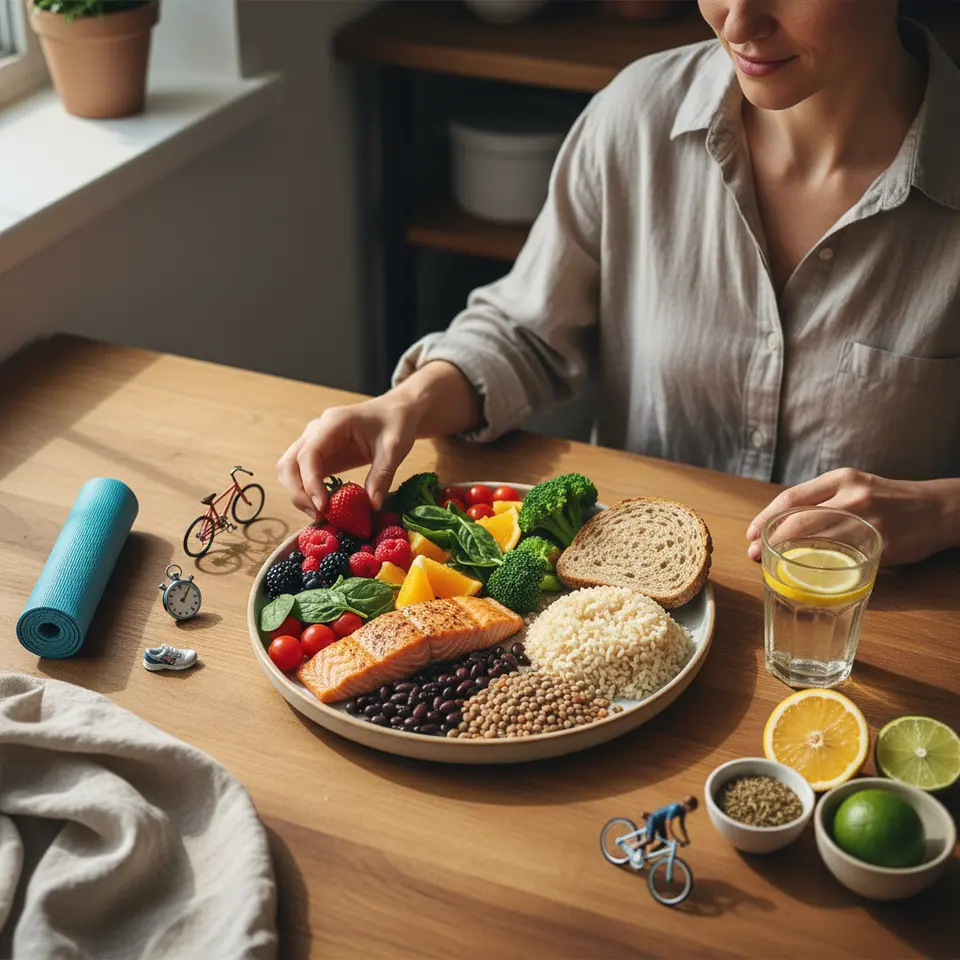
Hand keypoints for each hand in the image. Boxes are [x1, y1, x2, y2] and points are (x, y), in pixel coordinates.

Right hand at [277, 361, 479, 518]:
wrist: (395, 412)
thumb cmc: (395, 424)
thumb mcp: (394, 449)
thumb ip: (382, 475)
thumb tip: (372, 505)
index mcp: (333, 423)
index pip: (309, 454)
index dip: (310, 482)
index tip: (323, 506)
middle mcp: (316, 430)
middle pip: (289, 463)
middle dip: (297, 493)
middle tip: (318, 516)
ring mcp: (313, 441)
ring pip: (289, 470)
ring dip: (298, 494)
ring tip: (320, 514)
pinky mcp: (318, 454)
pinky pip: (301, 474)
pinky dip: (306, 492)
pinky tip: (324, 506)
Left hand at [746, 468, 959, 566]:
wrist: (937, 509)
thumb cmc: (889, 501)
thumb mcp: (856, 487)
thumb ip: (824, 499)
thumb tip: (781, 523)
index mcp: (842, 479)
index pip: (792, 497)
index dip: (765, 516)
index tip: (751, 532)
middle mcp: (852, 496)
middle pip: (798, 519)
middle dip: (769, 538)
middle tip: (753, 553)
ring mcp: (866, 520)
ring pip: (815, 539)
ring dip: (786, 554)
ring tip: (769, 564)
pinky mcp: (879, 544)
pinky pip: (840, 558)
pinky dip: (817, 567)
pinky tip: (804, 574)